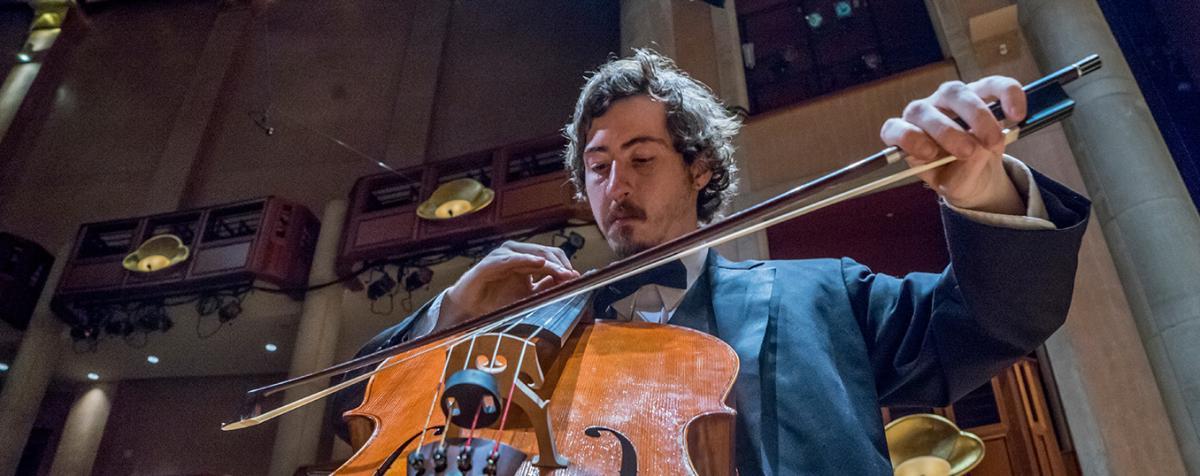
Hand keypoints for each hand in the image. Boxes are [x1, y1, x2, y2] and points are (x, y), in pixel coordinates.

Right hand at [438, 241, 579, 330]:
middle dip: (561, 265)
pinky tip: (539, 263)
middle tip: (571, 277)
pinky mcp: (491, 262)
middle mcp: (516, 254)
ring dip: (549, 263)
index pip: (551, 257)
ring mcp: (503, 256)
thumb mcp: (527, 296)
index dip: (565, 266)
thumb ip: (545, 288)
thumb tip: (567, 282)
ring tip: (562, 273)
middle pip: (546, 252)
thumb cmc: (495, 301)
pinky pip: (511, 259)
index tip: (577, 278)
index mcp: (526, 261)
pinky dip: (526, 259)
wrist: (469, 308)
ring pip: (532, 254)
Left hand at [880, 76, 1028, 214]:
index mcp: (908, 136)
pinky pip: (994, 84)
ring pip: (956, 93)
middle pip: (924, 110)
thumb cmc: (956, 176)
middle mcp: (924, 112)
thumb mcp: (955, 187)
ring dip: (977, 116)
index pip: (894, 129)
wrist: (977, 171)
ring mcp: (950, 98)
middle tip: (968, 152)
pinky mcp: (980, 90)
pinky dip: (1007, 95)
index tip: (928, 154)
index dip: (908, 138)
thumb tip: (976, 152)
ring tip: (994, 142)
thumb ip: (960, 175)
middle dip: (947, 131)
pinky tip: (1017, 115)